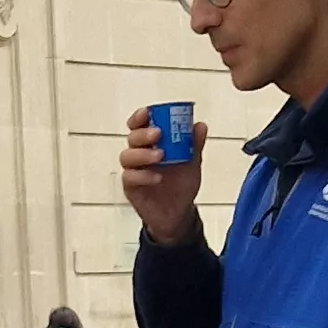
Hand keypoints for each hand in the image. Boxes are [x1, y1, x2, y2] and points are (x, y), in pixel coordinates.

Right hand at [120, 107, 204, 248]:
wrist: (179, 214)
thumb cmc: (181, 186)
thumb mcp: (192, 163)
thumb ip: (194, 145)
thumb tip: (200, 125)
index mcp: (152, 144)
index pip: (139, 125)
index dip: (140, 117)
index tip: (147, 112)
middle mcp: (140, 155)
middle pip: (132, 138)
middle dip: (143, 134)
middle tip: (158, 134)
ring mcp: (134, 171)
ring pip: (127, 156)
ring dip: (143, 154)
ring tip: (160, 156)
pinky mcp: (131, 188)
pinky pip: (130, 178)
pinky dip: (143, 176)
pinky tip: (157, 178)